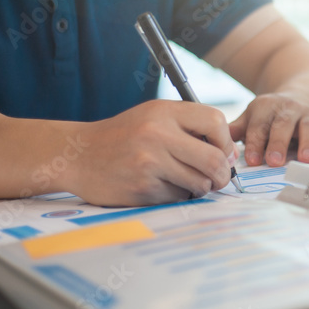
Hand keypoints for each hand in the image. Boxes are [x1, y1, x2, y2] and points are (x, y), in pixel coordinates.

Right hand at [67, 101, 236, 205]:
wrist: (77, 155)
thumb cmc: (124, 136)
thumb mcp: (154, 117)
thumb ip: (191, 128)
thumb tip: (232, 154)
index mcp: (164, 112)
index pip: (215, 122)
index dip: (226, 142)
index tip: (222, 153)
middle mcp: (156, 134)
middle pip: (213, 159)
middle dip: (223, 174)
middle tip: (220, 179)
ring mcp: (149, 163)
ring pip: (199, 183)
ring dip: (201, 187)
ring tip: (186, 181)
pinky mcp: (142, 188)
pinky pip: (178, 197)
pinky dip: (177, 195)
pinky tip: (160, 186)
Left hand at [229, 91, 308, 166]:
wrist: (302, 96)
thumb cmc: (273, 115)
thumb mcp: (253, 117)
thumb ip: (238, 130)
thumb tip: (217, 143)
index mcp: (266, 107)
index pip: (258, 126)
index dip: (254, 143)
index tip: (251, 160)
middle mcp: (289, 108)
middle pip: (283, 125)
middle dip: (278, 143)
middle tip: (274, 161)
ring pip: (308, 128)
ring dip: (307, 143)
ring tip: (305, 159)